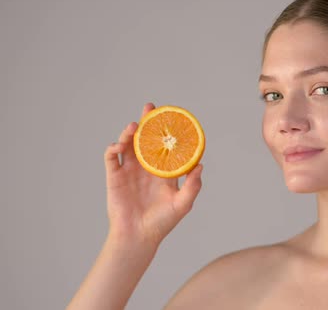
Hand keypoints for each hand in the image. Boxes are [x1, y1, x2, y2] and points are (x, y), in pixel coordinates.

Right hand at [103, 103, 203, 248]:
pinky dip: (113, 148)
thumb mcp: (183, 203)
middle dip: (147, 122)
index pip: (166, 145)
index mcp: (163, 170)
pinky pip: (111, 158)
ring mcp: (130, 170)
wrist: (138, 236)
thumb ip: (192, 186)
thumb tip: (200, 165)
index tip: (174, 117)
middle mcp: (146, 167)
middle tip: (150, 107)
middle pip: (146, 138)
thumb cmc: (162, 222)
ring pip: (128, 144)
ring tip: (134, 126)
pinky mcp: (114, 177)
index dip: (168, 131)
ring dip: (129, 132)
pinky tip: (119, 146)